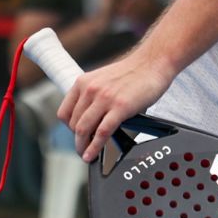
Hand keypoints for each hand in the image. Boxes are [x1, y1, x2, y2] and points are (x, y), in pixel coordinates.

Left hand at [57, 47, 175, 161]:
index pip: (64, 112)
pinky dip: (95, 147)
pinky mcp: (120, 107)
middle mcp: (91, 89)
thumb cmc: (133, 72)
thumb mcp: (104, 79)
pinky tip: (93, 155)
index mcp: (83, 82)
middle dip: (77, 140)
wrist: (153, 62)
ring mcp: (105, 98)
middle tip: (82, 148)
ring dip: (82, 146)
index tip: (75, 134)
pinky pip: (102, 132)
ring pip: (84, 130)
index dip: (68, 128)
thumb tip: (91, 117)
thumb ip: (94, 96)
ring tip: (86, 155)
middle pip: (73, 124)